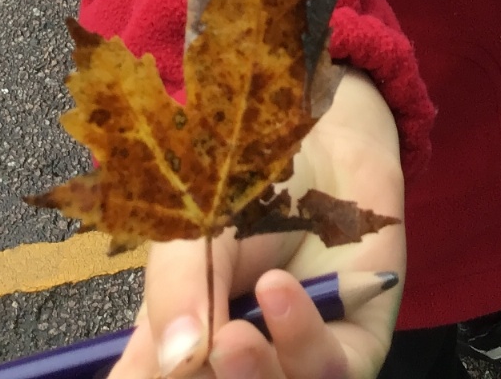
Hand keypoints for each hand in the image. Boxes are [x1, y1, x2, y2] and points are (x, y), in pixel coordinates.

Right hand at [109, 72, 404, 378]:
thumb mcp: (196, 228)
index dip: (149, 377)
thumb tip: (177, 362)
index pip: (152, 378)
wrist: (322, 145)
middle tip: (202, 353)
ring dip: (251, 376)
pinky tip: (278, 292)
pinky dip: (299, 341)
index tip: (151, 365)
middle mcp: (236, 362)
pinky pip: (328, 372)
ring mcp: (293, 363)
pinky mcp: (351, 350)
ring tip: (234, 338)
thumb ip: (179, 291)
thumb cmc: (249, 186)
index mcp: (184, 341)